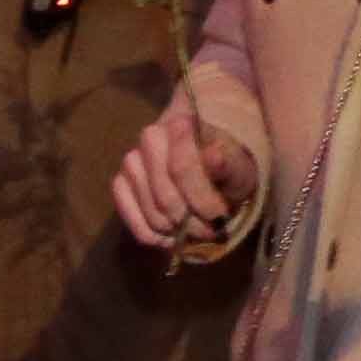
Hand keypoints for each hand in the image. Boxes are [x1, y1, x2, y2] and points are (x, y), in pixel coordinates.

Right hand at [112, 92, 256, 249]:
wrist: (211, 169)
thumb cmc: (227, 167)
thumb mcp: (239, 167)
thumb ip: (229, 164)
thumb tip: (213, 157)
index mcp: (182, 122)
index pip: (182, 167)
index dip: (201, 199)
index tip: (220, 215)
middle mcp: (150, 136)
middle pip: (163, 193)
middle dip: (189, 220)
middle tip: (210, 231)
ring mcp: (132, 160)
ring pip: (149, 207)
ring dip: (174, 230)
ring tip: (194, 233)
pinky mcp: (120, 182)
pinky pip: (128, 216)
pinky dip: (151, 235)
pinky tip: (171, 237)